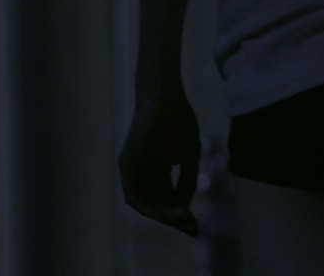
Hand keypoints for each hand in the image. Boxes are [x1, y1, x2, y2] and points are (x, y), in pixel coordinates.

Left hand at [119, 86, 201, 236]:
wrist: (164, 95)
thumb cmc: (179, 121)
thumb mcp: (189, 156)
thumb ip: (187, 182)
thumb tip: (184, 208)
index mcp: (159, 168)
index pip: (170, 198)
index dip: (182, 213)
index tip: (196, 225)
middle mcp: (144, 172)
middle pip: (159, 203)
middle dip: (174, 218)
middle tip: (192, 227)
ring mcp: (133, 169)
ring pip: (146, 203)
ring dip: (162, 216)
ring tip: (182, 220)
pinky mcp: (126, 165)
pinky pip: (133, 196)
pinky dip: (147, 207)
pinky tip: (164, 213)